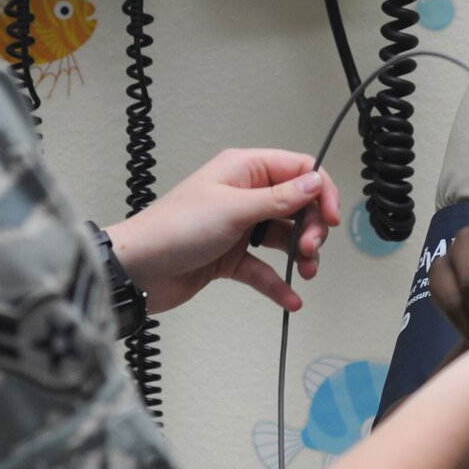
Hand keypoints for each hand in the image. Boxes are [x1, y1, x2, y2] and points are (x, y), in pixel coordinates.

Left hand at [103, 149, 340, 314]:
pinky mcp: (230, 257)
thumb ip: (279, 198)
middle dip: (311, 228)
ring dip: (300, 256)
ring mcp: (238, 227)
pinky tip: (291, 299)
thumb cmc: (173, 229)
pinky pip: (264, 268)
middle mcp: (244, 195)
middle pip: (297, 206)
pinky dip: (279, 283)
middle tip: (310, 249)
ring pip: (283, 238)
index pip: (298, 170)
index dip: (320, 191)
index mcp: (243, 170)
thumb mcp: (233, 210)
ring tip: (306, 271)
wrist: (137, 270)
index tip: (331, 218)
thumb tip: (315, 181)